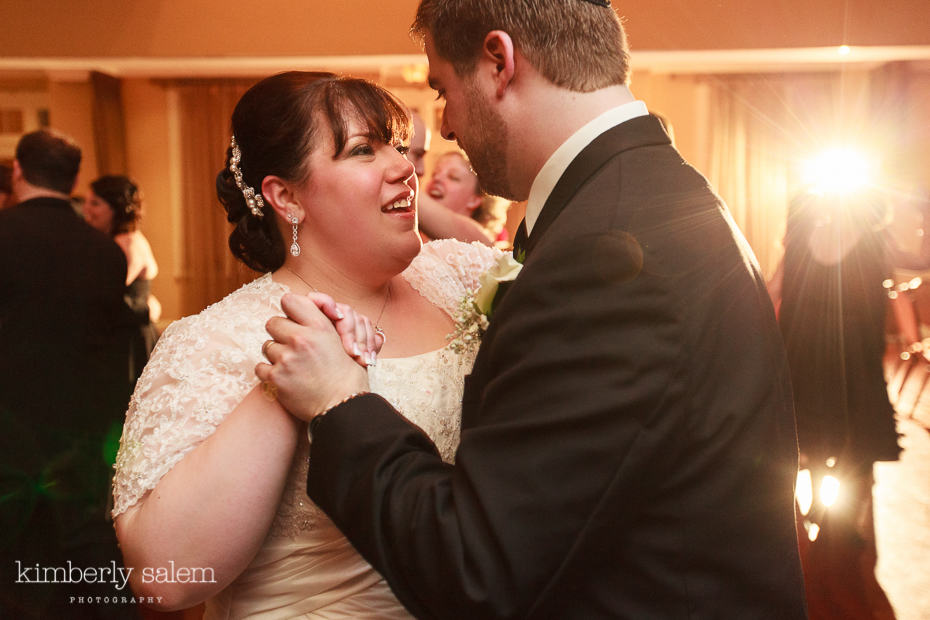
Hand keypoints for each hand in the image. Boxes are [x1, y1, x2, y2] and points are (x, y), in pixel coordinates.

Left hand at [256, 292, 370, 421]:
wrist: (343, 407)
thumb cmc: (346, 376)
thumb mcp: (342, 340)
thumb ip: (321, 324)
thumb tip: (303, 312)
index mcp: (319, 326)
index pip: (290, 300)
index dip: (290, 311)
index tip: (294, 321)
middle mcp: (301, 339)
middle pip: (273, 323)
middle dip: (281, 333)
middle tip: (293, 347)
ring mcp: (287, 358)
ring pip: (267, 346)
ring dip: (276, 354)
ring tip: (292, 366)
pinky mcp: (276, 378)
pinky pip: (260, 367)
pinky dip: (269, 373)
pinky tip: (284, 378)